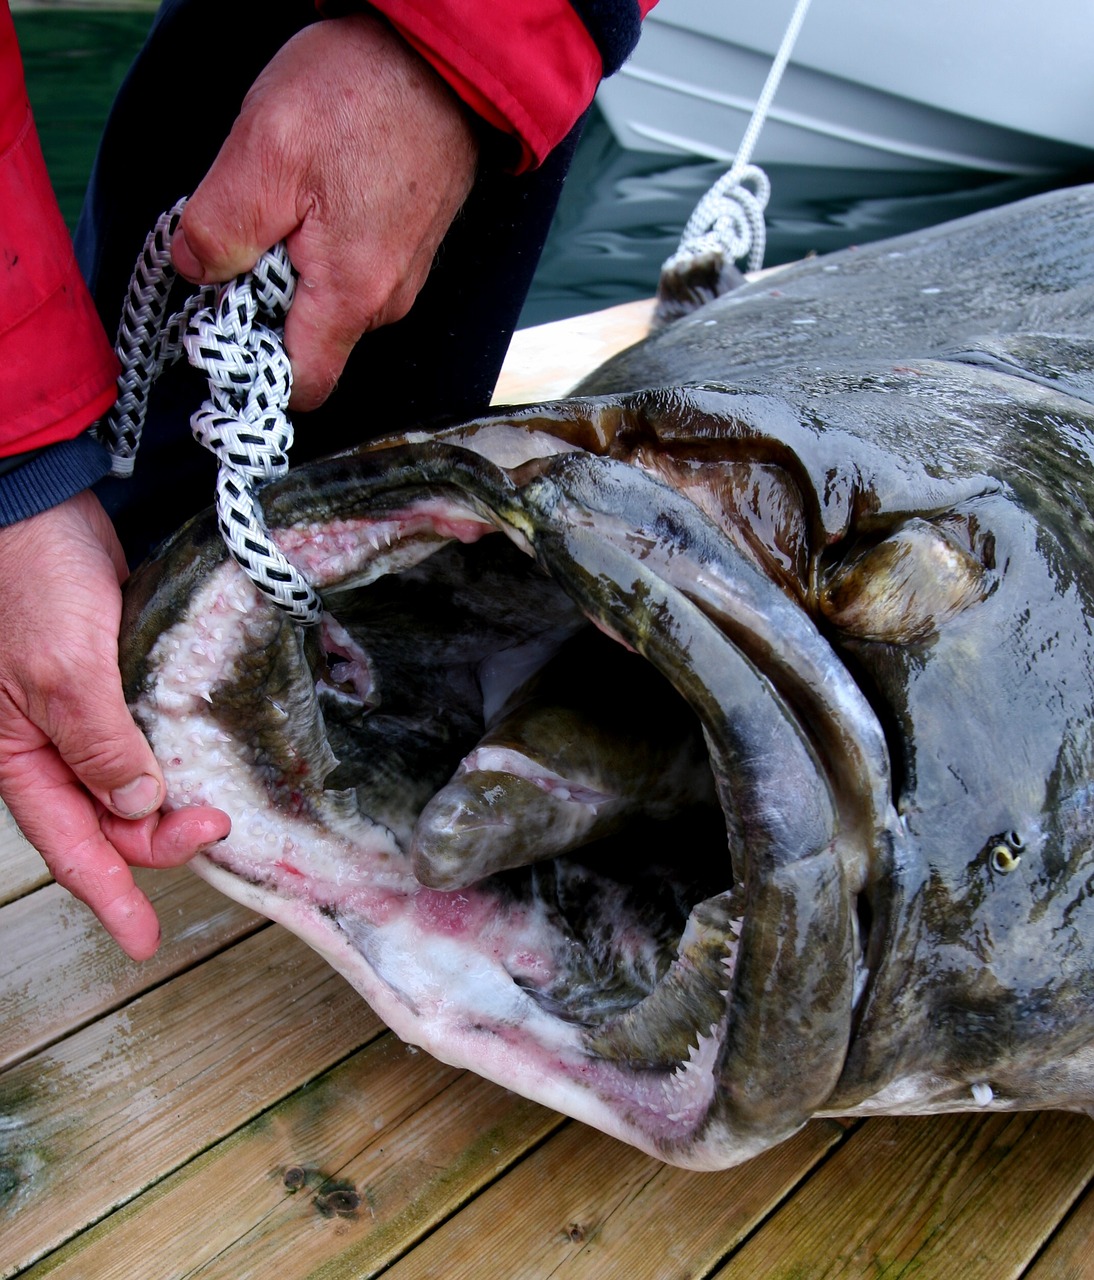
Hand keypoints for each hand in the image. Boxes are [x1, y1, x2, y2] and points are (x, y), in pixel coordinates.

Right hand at [0, 492, 230, 959]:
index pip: (69, 845)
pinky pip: (147, 737)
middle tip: (216, 828)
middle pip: (110, 820)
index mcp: (20, 756)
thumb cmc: (28, 582)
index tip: (143, 939)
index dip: (110, 895)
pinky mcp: (115, 682)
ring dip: (172, 803)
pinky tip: (208, 764)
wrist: (37, 507)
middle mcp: (50, 746)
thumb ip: (99, 742)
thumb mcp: (59, 669)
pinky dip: (176, 757)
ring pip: (133, 784)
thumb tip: (139, 805)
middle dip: (161, 838)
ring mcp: (84, 715)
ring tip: (218, 814)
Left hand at [171, 12, 479, 409]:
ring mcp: (403, 273)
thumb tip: (195, 271)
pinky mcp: (409, 242)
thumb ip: (219, 228)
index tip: (219, 323)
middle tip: (246, 231)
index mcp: (350, 295)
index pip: (303, 384)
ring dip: (293, 264)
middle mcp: (386, 300)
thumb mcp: (263, 152)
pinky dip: (322, 241)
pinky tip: (317, 187)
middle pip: (310, 338)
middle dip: (266, 301)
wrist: (442, 55)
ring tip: (286, 196)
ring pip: (328, 299)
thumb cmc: (360, 96)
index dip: (255, 368)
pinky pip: (353, 267)